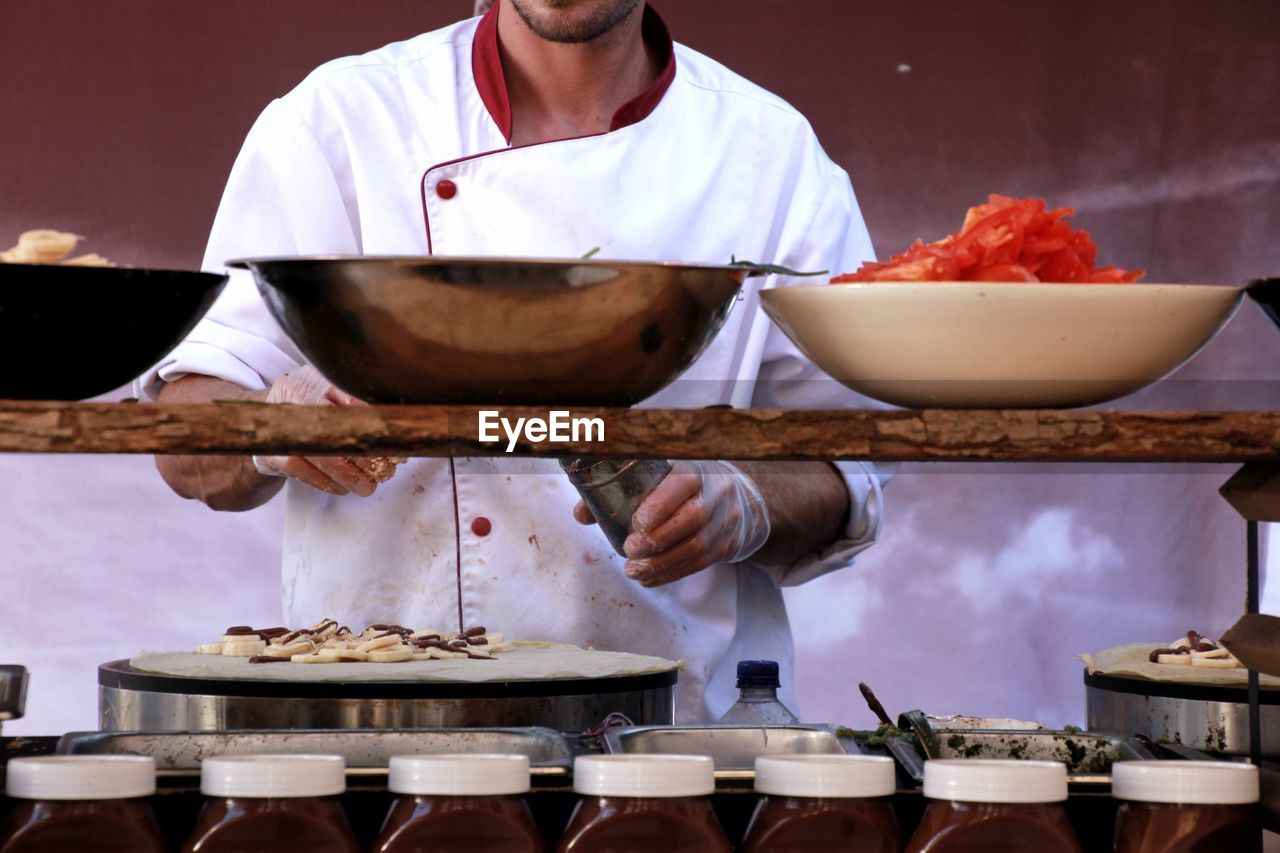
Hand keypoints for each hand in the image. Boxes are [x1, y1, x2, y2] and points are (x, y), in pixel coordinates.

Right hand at [252, 366, 382, 496]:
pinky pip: (299, 467)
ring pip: (316, 451)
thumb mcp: (332, 397)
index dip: (373, 424)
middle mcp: (296, 392)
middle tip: (383, 472)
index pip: (351, 399)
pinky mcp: (270, 448)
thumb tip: (395, 436)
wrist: (264, 421)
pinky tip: (341, 488)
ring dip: (345, 474)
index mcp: (317, 377)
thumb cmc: (310, 410)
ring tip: (366, 487)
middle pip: (334, 427)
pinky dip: (324, 481)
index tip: (392, 444)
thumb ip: (359, 408)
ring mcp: (280, 420)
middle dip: (362, 454)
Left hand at [574, 461, 770, 586]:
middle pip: (693, 518)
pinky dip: (670, 574)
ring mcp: (725, 521)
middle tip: (629, 550)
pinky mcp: (726, 545)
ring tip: (633, 570)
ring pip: (696, 546)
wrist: (735, 498)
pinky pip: (699, 563)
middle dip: (657, 539)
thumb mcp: (660, 478)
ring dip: (660, 563)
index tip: (635, 523)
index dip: (660, 505)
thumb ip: (620, 492)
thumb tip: (581, 514)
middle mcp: (716, 494)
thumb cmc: (682, 486)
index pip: (682, 484)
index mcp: (695, 470)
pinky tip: (648, 579)